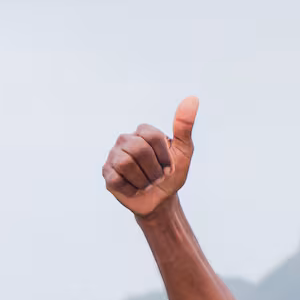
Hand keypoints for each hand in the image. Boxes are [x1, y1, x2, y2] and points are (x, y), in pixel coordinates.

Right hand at [102, 96, 198, 216]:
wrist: (161, 200)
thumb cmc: (172, 174)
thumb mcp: (184, 151)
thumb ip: (185, 126)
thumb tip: (193, 98)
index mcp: (143, 131)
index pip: (152, 136)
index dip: (164, 157)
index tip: (169, 168)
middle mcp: (126, 139)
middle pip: (139, 150)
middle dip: (154, 170)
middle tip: (158, 178)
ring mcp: (114, 155)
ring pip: (126, 164)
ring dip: (144, 181)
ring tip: (147, 184)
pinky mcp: (107, 173)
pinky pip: (117, 179)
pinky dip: (132, 189)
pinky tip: (136, 189)